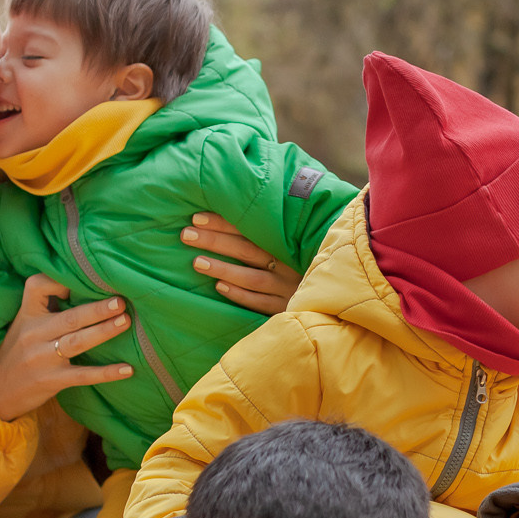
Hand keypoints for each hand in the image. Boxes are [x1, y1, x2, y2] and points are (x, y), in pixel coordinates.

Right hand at [0, 275, 133, 422]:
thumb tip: (83, 285)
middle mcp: (34, 334)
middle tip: (121, 301)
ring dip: (103, 332)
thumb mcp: (24, 323)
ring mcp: (43, 358)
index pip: (38, 287)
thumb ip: (47, 306)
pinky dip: (106, 373)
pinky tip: (127, 369)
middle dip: (97, 309)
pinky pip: (83, 375)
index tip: (82, 280)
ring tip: (125, 322)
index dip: (59, 281)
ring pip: (77, 342)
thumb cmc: (16, 351)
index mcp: (28, 314)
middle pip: (69, 317)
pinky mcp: (52, 381)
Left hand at [183, 213, 300, 314]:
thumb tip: (232, 210)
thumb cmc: (304, 265)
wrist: (331, 295)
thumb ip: (270, 232)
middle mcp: (289, 263)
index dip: (224, 223)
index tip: (197, 218)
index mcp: (289, 242)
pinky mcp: (287, 307)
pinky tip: (220, 288)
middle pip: (248, 249)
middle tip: (186, 235)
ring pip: (252, 277)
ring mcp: (289, 286)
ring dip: (224, 268)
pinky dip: (240, 294)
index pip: (252, 228)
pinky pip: (261, 302)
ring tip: (197, 262)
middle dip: (216, 241)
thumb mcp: (294, 245)